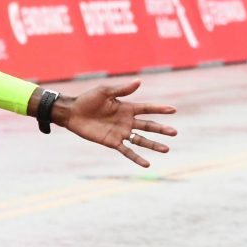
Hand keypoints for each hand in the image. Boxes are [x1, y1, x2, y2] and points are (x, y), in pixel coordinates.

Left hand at [59, 79, 176, 167]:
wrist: (72, 113)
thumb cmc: (87, 100)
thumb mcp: (105, 92)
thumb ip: (122, 90)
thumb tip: (139, 82)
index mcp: (126, 108)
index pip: (147, 109)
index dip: (159, 109)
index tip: (173, 110)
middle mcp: (126, 121)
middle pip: (148, 126)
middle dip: (161, 129)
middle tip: (174, 132)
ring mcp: (120, 132)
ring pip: (141, 140)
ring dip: (153, 145)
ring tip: (166, 149)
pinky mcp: (112, 142)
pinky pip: (127, 151)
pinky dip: (136, 158)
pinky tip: (147, 164)